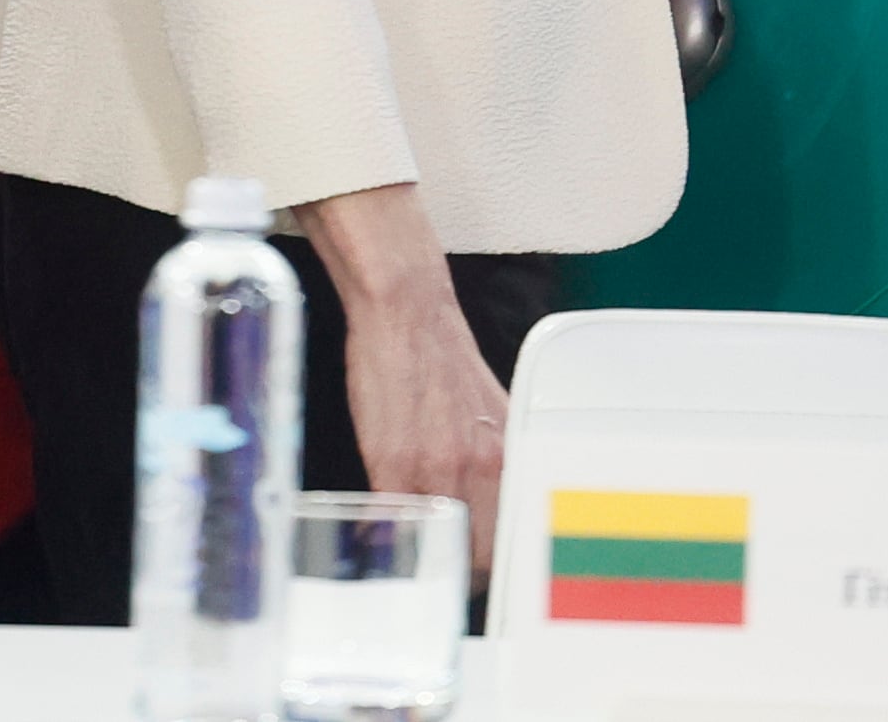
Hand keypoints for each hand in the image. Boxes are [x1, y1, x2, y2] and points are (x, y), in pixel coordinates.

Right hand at [300, 184, 508, 575]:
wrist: (407, 312)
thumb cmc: (441, 357)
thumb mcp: (487, 413)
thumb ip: (488, 461)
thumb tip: (485, 501)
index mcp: (509, 455)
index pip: (514, 535)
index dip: (495, 562)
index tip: (480, 571)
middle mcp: (483, 466)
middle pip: (481, 553)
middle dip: (461, 573)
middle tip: (443, 574)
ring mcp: (438, 467)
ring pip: (437, 543)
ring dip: (421, 558)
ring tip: (409, 557)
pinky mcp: (395, 462)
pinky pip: (393, 520)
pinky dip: (382, 533)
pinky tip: (374, 531)